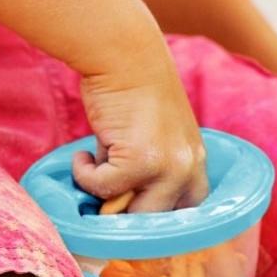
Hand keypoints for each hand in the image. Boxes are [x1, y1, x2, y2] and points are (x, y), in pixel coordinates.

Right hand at [73, 47, 208, 212]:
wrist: (122, 54)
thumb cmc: (128, 91)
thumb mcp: (146, 137)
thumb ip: (140, 171)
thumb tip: (110, 206)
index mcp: (195, 161)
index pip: (188, 211)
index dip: (157, 219)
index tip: (128, 215)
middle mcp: (189, 168)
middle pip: (159, 222)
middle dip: (127, 215)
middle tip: (101, 200)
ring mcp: (168, 167)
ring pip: (133, 213)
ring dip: (104, 195)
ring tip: (91, 168)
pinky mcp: (141, 162)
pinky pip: (103, 187)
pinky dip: (84, 174)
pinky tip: (81, 155)